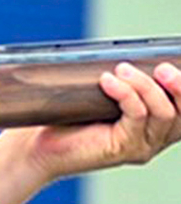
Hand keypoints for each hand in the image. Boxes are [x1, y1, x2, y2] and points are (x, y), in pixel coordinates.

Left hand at [13, 62, 180, 180]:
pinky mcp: (123, 150)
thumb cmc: (69, 120)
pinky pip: (136, 116)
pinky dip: (125, 94)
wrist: (38, 147)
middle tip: (161, 67)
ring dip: (145, 85)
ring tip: (122, 69)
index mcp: (156, 126)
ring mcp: (141, 147)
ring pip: (163, 113)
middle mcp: (154, 139)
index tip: (175, 64)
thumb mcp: (104, 96)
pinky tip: (108, 81)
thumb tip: (131, 54)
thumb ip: (125, 82)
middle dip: (179, 85)